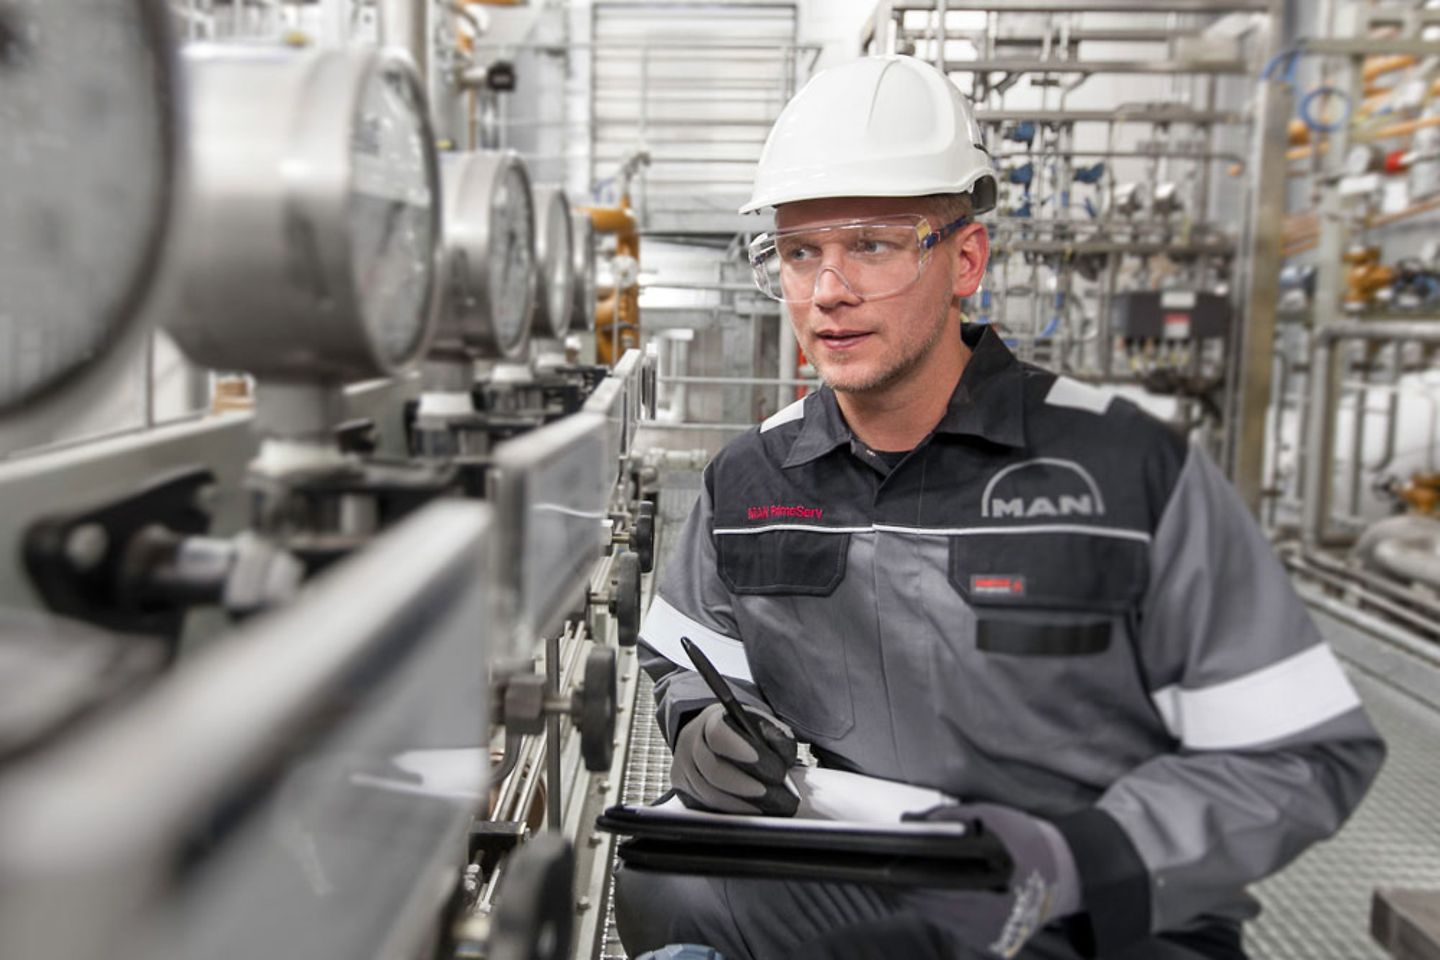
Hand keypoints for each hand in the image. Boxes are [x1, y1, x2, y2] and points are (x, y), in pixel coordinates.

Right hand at [671, 702, 798, 815]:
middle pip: (713, 770)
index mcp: (711, 720)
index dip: (743, 751)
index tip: (772, 768)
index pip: (718, 734)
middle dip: (749, 787)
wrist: (713, 739)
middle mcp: (691, 743)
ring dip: (744, 805)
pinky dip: (733, 811)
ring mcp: (684, 768)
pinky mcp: (684, 790)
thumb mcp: (760, 725)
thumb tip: (785, 757)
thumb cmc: (741, 733)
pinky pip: (707, 806)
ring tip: (771, 807)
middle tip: (779, 797)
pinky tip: (753, 811)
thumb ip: (776, 736)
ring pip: (710, 793)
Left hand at [903, 803, 1080, 957]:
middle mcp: (990, 918)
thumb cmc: (1030, 843)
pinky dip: (944, 913)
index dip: (904, 881)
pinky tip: (936, 896)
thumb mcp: (994, 818)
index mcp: (989, 887)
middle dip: (909, 891)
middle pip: (932, 908)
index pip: (931, 890)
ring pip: (943, 920)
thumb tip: (917, 822)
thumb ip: (953, 818)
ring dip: (924, 902)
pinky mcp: (995, 943)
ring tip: (907, 882)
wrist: (1068, 873)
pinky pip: (958, 929)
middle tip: (890, 876)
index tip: (886, 871)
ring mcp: (993, 935)